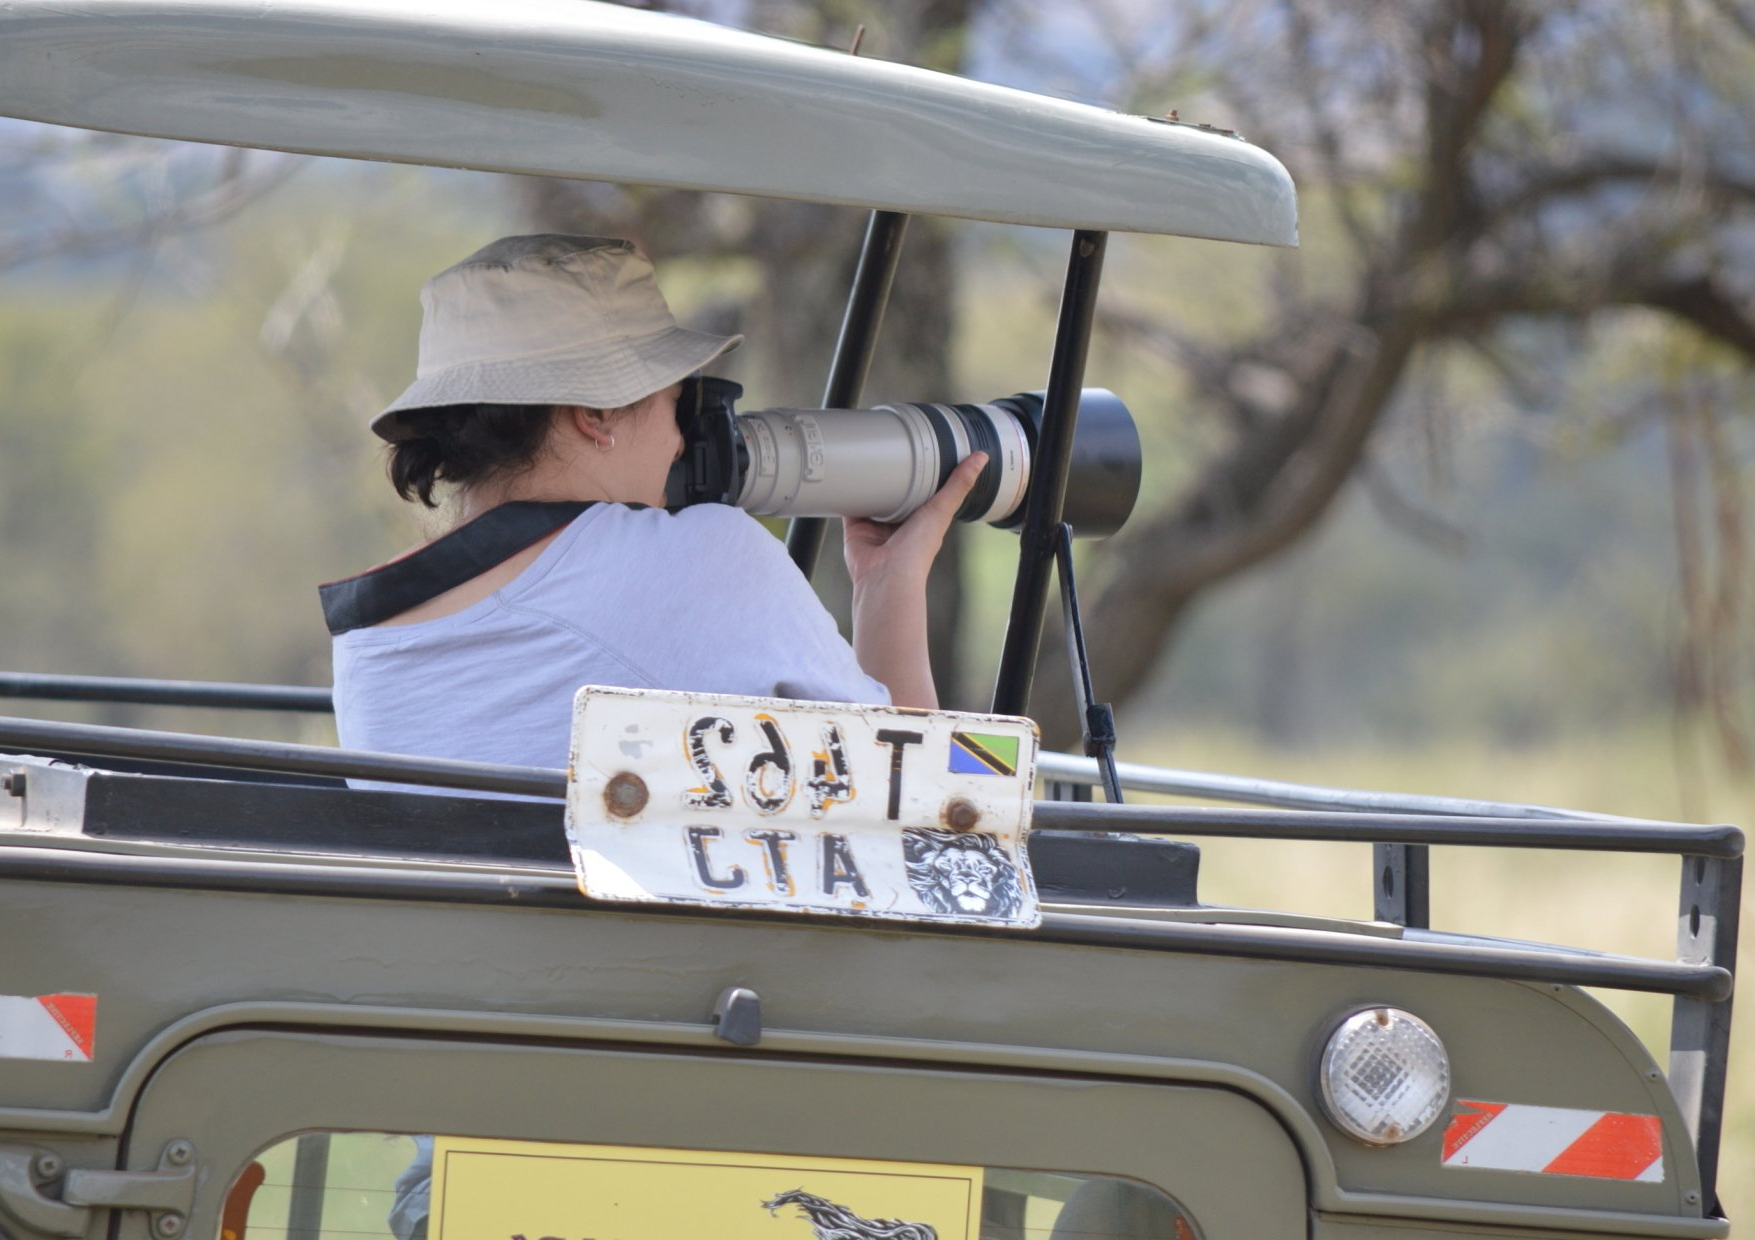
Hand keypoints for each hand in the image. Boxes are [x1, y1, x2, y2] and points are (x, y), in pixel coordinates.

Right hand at [842, 452, 986, 591]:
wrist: (886, 574)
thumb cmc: (916, 552)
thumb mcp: (942, 510)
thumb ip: (959, 484)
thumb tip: (981, 459)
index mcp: (923, 520)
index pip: (924, 491)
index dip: (924, 473)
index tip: (923, 451)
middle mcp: (899, 523)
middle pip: (896, 493)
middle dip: (893, 476)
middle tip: (891, 452)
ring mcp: (876, 525)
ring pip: (872, 497)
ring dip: (870, 483)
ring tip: (867, 460)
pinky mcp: (855, 527)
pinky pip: (850, 506)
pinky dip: (848, 494)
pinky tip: (847, 479)